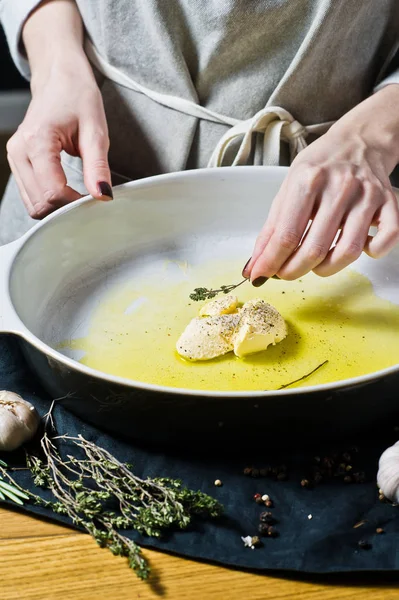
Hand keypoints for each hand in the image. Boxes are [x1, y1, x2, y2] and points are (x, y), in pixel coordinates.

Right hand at [6, 0, 111, 219]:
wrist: (58, 76)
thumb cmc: (77, 96)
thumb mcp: (95, 130)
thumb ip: (97, 166)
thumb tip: (103, 195)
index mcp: (37, 141)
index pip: (53, 191)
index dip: (76, 204)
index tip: (96, 200)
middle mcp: (19, 151)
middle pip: (40, 203)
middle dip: (66, 209)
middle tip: (90, 200)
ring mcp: (15, 158)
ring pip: (33, 205)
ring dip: (57, 208)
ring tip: (80, 195)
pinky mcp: (18, 162)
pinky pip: (31, 195)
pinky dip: (50, 200)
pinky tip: (68, 191)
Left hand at [244, 87, 398, 282]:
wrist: (358, 141)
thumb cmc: (320, 166)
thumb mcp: (288, 188)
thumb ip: (272, 228)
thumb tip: (256, 264)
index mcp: (308, 180)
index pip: (286, 235)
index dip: (271, 262)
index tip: (260, 275)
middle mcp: (340, 187)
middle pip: (315, 248)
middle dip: (294, 270)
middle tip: (286, 273)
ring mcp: (367, 195)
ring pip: (348, 251)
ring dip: (327, 269)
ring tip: (315, 265)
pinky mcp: (389, 203)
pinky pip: (386, 240)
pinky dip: (373, 252)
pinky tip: (357, 248)